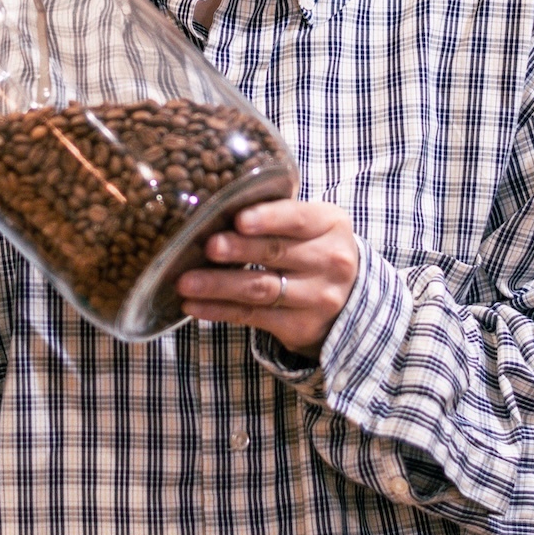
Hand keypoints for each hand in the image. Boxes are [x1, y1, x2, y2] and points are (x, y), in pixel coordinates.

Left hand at [178, 199, 358, 354]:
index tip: (239, 220)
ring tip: (186, 281)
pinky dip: (219, 310)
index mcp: (331, 225)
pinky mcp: (299, 326)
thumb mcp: (311, 225)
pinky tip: (194, 305)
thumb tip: (216, 208)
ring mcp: (317, 297)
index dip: (267, 219)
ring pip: (260, 288)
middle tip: (207, 247)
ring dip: (218, 285)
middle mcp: (331, 261)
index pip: (298, 219)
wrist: (347, 299)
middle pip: (275, 253)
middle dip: (237, 250)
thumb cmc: (314, 250)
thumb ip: (277, 215)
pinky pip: (252, 316)